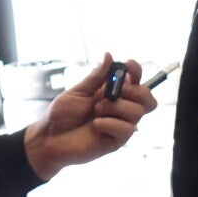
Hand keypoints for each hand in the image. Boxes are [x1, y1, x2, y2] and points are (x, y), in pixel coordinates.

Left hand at [22, 54, 158, 179]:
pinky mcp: (116, 141)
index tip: (128, 64)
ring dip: (116, 107)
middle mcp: (119, 108)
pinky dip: (109, 123)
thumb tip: (109, 55)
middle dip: (137, 91)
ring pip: (138, 112)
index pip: (135, 80)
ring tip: (96, 110)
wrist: (50, 138)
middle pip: (147, 98)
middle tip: (120, 91)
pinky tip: (95, 125)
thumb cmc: (61, 115)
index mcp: (112, 93)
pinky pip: (127, 129)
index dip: (136, 71)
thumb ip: (96, 76)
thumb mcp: (78, 91)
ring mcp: (119, 124)